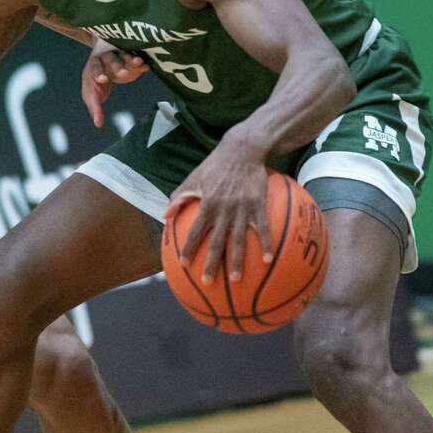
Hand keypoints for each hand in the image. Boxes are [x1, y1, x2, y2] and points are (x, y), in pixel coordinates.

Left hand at [81, 38, 147, 127]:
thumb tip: (98, 124)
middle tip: (123, 73)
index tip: (103, 79)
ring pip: (124, 56)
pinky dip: (141, 61)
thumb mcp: (92, 93)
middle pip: (110, 60)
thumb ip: (95, 107)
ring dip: (130, 60)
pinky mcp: (132, 59)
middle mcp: (106, 59)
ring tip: (138, 62)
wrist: (103, 55)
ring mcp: (120, 57)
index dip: (98, 75)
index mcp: (93, 68)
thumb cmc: (96, 79)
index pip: (94, 71)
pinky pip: (137, 57)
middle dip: (117, 66)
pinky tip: (146, 65)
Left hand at [165, 132, 273, 284]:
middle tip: (207, 282)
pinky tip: (268, 260)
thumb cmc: (215, 165)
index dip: (189, 248)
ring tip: (235, 280)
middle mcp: (223, 210)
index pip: (195, 231)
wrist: (243, 150)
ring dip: (236, 261)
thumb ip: (179, 197)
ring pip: (238, 240)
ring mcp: (242, 209)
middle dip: (211, 263)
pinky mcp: (258, 205)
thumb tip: (165, 215)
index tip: (184, 264)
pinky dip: (266, 244)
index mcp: (206, 205)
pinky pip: (262, 228)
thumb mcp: (193, 178)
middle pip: (216, 242)